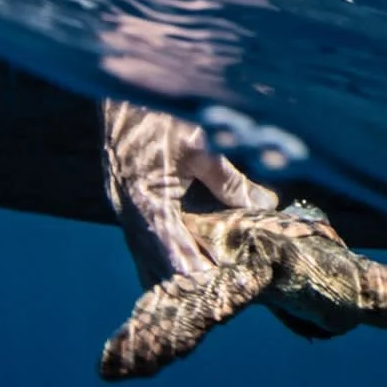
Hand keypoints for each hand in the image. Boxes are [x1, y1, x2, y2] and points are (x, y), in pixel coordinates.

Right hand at [103, 100, 278, 286]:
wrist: (125, 86)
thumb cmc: (162, 113)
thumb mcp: (202, 146)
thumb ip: (229, 181)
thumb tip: (264, 206)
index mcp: (145, 203)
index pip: (173, 254)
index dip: (196, 275)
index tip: (220, 292)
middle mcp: (127, 212)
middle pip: (156, 264)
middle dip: (186, 284)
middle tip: (220, 300)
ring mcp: (122, 208)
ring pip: (147, 255)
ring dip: (173, 273)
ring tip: (207, 291)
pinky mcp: (126, 200)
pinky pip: (145, 238)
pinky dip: (165, 253)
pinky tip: (186, 262)